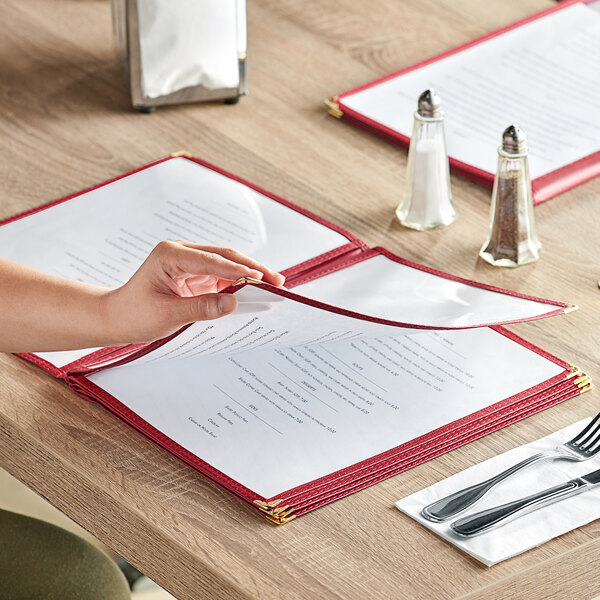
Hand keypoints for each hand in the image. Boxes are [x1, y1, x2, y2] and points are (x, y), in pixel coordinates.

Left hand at [104, 241, 284, 343]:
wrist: (117, 317)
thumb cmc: (135, 314)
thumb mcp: (167, 315)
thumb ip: (202, 308)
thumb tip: (234, 303)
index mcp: (170, 254)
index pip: (212, 260)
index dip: (239, 270)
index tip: (261, 279)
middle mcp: (181, 252)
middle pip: (225, 256)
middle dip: (252, 268)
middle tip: (277, 281)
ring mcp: (189, 262)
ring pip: (227, 264)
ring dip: (249, 274)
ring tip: (274, 286)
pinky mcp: (195, 273)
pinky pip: (222, 276)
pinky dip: (239, 284)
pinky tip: (255, 291)